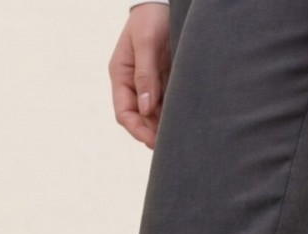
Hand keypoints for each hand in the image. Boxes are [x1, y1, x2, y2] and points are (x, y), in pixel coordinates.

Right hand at [109, 4, 171, 149]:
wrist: (164, 4)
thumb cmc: (151, 19)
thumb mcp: (146, 43)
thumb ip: (145, 75)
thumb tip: (146, 108)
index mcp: (121, 76)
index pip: (124, 113)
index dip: (138, 131)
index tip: (154, 142)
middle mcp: (134, 85)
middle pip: (140, 119)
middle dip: (153, 134)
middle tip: (173, 145)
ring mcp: (149, 85)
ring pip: (155, 116)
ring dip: (165, 128)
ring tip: (181, 138)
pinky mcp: (165, 84)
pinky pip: (167, 106)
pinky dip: (174, 116)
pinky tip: (185, 124)